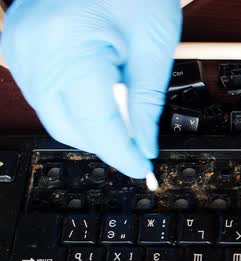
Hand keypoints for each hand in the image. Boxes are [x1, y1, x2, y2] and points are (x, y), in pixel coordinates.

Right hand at [1, 0, 181, 177]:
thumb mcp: (153, 45)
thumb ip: (147, 101)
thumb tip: (144, 143)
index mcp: (70, 49)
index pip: (96, 125)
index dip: (122, 153)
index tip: (141, 168)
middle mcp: (34, 52)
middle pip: (68, 126)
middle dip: (106, 141)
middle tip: (137, 144)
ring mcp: (20, 48)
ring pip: (54, 113)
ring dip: (90, 123)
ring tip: (122, 112)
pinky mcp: (19, 45)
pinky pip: (46, 92)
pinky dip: (74, 103)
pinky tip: (99, 94)